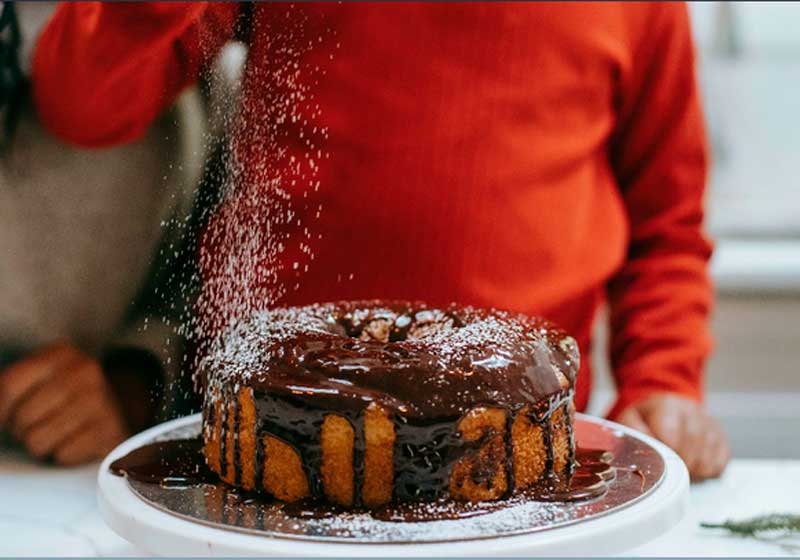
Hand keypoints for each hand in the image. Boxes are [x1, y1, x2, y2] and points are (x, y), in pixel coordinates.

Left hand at [0, 342, 128, 464]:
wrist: (122, 406)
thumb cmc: (69, 395)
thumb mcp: (44, 376)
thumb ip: (12, 387)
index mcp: (62, 354)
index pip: (9, 385)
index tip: (3, 421)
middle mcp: (83, 372)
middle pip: (22, 417)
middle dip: (22, 430)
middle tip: (37, 426)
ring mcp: (99, 400)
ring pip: (38, 440)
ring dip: (41, 444)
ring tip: (55, 434)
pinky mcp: (108, 430)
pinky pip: (62, 455)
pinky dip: (64, 454)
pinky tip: (75, 440)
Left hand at [615, 393, 729, 480]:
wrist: (666, 409)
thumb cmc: (647, 418)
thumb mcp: (631, 418)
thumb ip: (634, 432)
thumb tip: (644, 449)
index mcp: (668, 404)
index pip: (671, 434)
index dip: (666, 454)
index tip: (659, 465)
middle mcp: (693, 412)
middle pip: (692, 448)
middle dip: (680, 466)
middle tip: (669, 474)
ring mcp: (710, 425)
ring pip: (707, 459)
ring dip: (693, 471)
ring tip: (679, 470)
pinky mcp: (722, 439)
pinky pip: (720, 464)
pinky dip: (707, 473)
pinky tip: (693, 467)